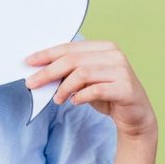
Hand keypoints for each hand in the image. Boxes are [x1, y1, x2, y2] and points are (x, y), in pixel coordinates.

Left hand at [24, 39, 155, 138]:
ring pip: (82, 74)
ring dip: (64, 87)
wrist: (135, 116)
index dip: (47, 54)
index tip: (29, 62)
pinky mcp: (125, 88)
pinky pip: (96, 90)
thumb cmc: (107, 95)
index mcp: (103, 47)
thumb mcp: (85, 81)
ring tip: (57, 99)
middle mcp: (114, 55)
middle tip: (32, 83)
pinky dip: (81, 96)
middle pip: (73, 60)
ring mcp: (122, 70)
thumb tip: (40, 72)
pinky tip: (74, 102)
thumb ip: (69, 73)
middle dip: (49, 72)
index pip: (70, 47)